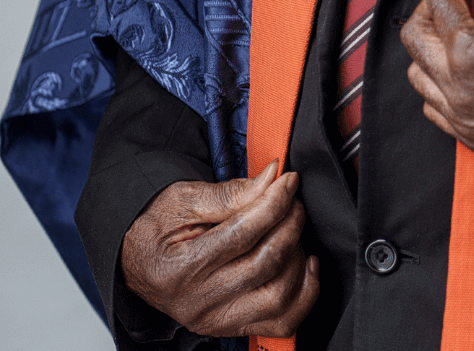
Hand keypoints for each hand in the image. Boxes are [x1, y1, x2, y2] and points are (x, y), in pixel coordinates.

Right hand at [120, 162, 319, 338]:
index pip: (244, 233)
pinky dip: (304, 294)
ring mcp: (216, 320)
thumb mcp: (182, 200)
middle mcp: (199, 303)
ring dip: (297, 256)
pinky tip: (304, 263)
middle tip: (292, 200)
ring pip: (279, 297)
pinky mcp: (230, 327)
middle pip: (266, 263)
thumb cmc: (157, 227)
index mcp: (181, 269)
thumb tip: (273, 178)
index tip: (289, 180)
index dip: (275, 201)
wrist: (136, 261)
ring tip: (291, 229)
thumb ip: (231, 193)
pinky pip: (281, 322)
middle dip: (290, 223)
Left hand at [401, 0, 473, 160]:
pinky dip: (437, 84)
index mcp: (469, 52)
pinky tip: (460, 69)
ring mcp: (461, 117)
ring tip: (455, 29)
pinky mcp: (472, 137)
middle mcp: (456, 87)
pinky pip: (433, 108)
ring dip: (429, 46)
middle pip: (415, 35)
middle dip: (430, 5)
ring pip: (417, 75)